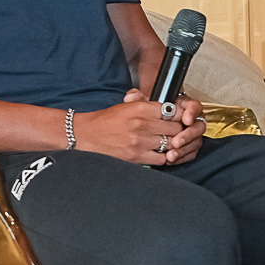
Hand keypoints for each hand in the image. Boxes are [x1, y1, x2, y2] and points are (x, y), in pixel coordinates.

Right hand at [79, 88, 205, 163]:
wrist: (85, 135)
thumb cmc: (105, 121)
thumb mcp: (126, 106)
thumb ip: (147, 105)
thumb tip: (167, 108)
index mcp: (140, 108)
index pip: (172, 111)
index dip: (179, 116)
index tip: (179, 119)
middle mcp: (142, 124)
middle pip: (175, 128)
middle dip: (179, 131)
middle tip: (177, 133)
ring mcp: (140, 142)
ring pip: (171, 144)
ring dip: (172, 145)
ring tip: (169, 143)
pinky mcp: (137, 157)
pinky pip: (161, 159)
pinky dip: (164, 157)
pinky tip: (160, 154)